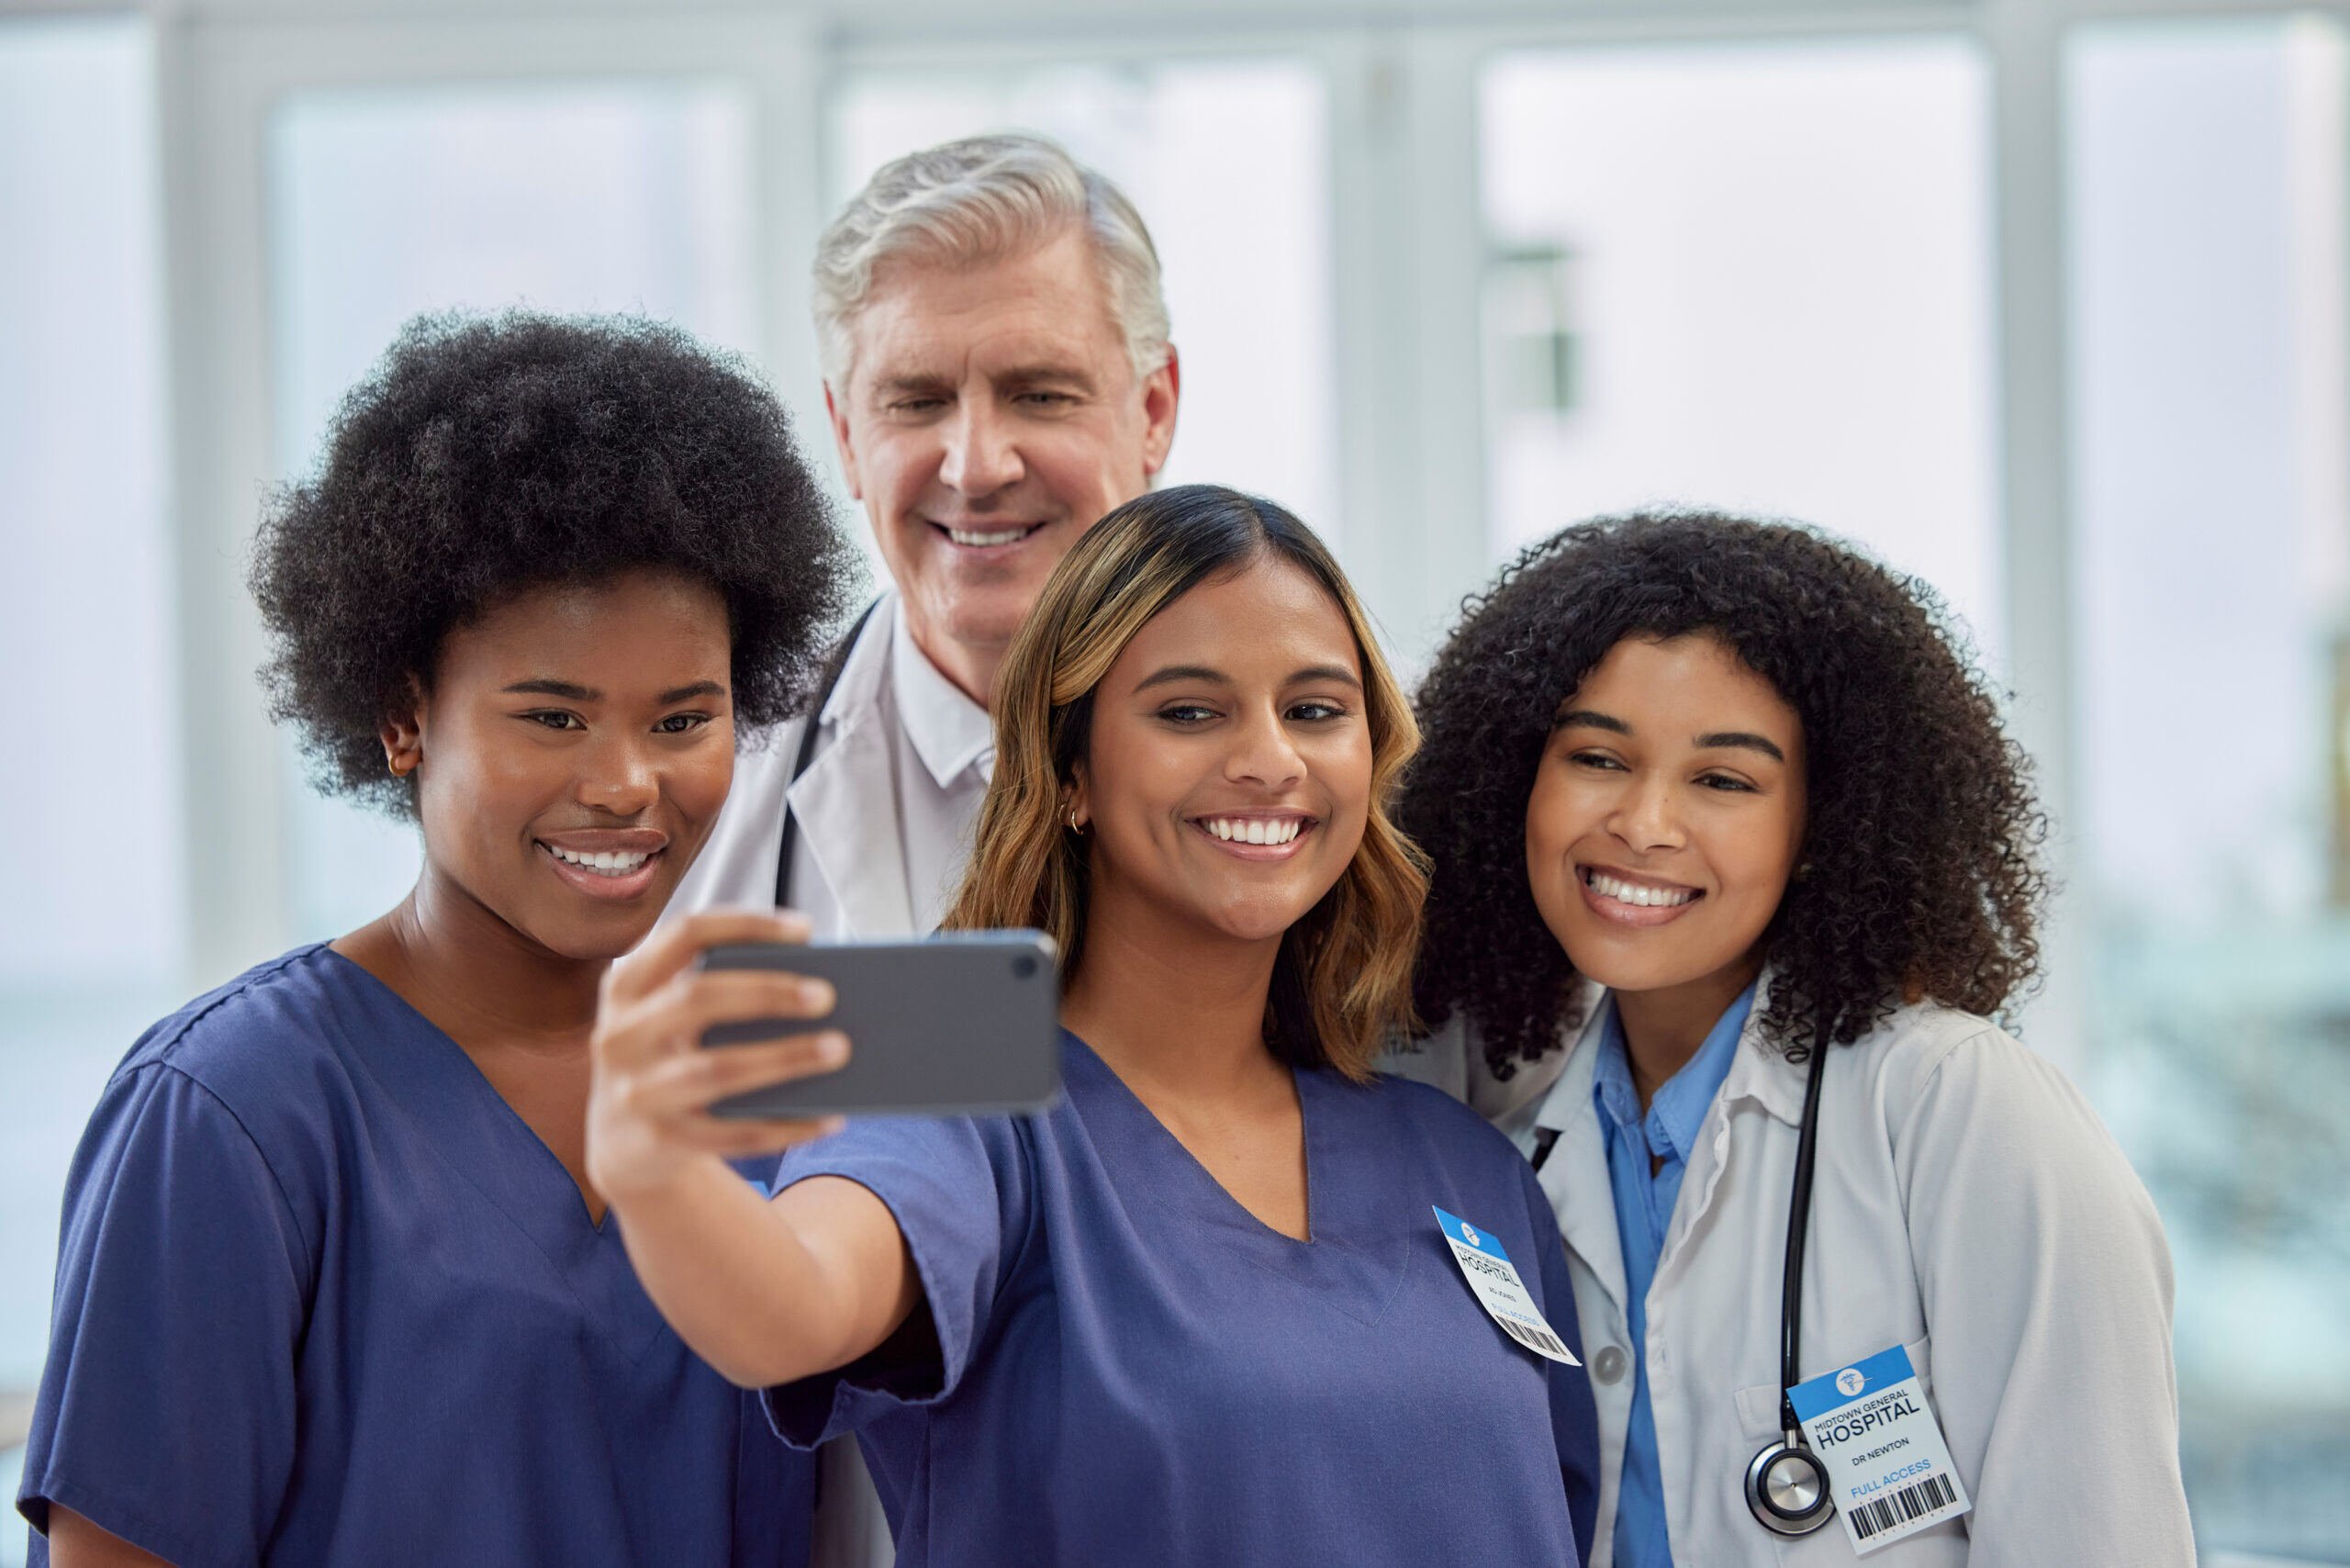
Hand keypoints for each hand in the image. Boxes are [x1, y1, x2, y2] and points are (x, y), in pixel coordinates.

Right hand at [587, 908, 850, 1203]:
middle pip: (697, 997)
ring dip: (784, 1058)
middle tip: (827, 995)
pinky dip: (787, 1126)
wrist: (623, 1143)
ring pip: (717, 1070)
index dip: (746, 925)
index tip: (805, 929)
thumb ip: (720, 992)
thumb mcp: (672, 1019)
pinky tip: (830, 1118)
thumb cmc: (671, 1057)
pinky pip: (734, 1134)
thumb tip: (814, 988)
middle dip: (766, 992)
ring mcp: (636, 1092)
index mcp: (628, 987)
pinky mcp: (661, 1142)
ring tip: (840, 1049)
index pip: (685, 934)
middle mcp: (620, 1035)